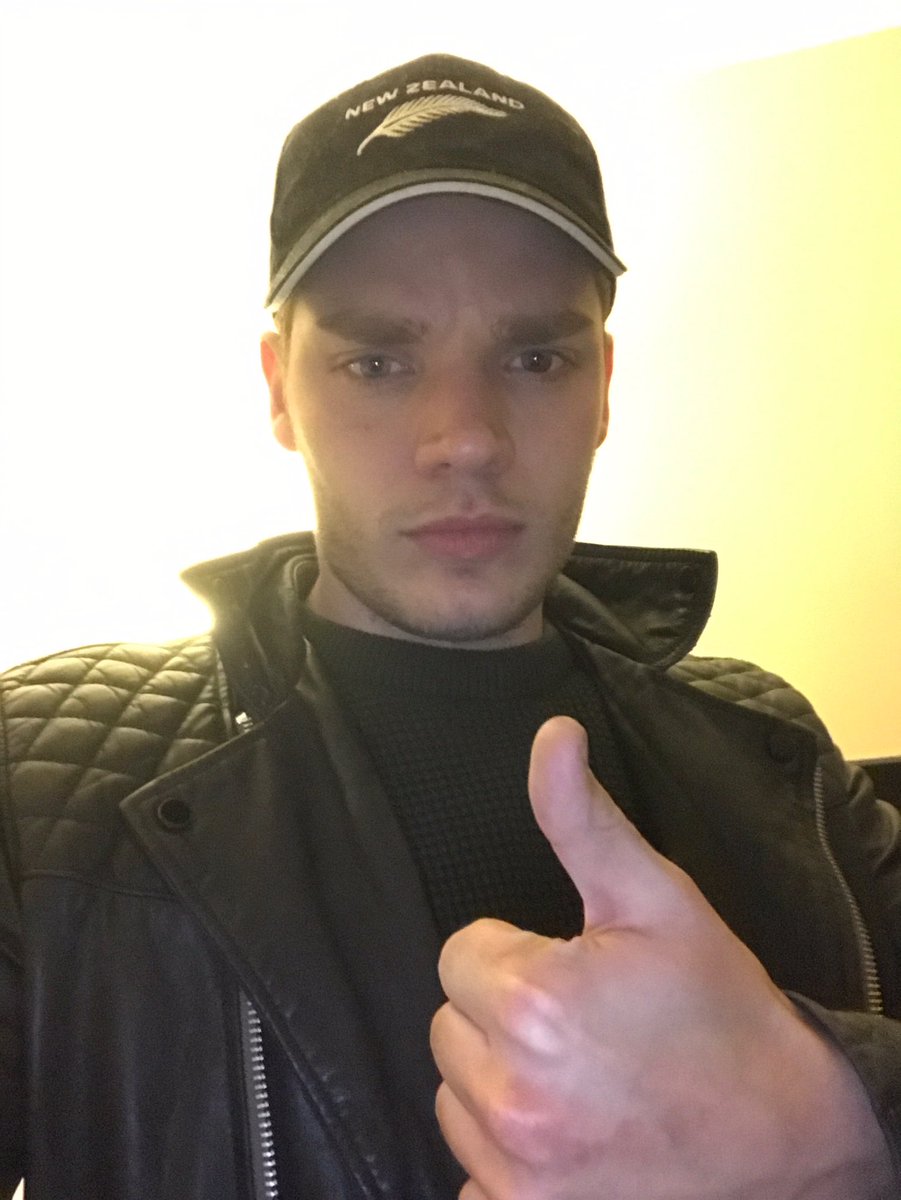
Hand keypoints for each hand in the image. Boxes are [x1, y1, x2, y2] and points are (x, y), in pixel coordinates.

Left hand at [430, 716, 891, 1199]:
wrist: (786, 1138)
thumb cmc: (720, 1011)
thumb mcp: (655, 899)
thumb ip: (582, 819)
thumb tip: (552, 736)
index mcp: (532, 1002)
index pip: (460, 952)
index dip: (515, 953)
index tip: (573, 970)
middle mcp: (511, 1092)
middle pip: (450, 1021)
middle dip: (500, 1012)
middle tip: (581, 1023)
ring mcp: (514, 1168)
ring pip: (454, 1092)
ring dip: (498, 1079)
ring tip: (578, 1076)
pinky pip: (468, 1171)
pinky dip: (505, 1154)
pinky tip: (567, 1135)